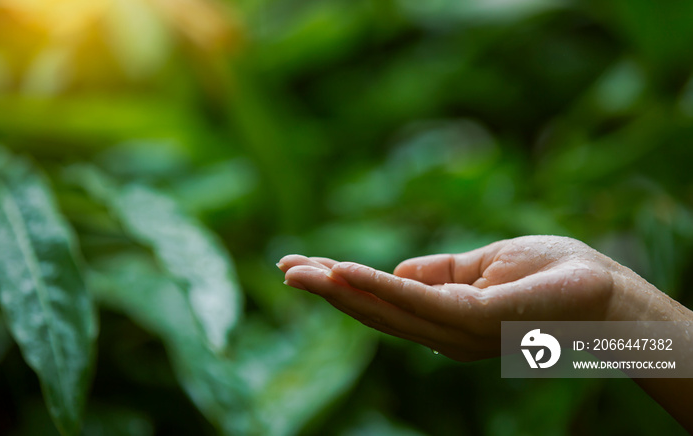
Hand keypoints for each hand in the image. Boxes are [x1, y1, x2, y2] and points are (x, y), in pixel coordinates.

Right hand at [278, 235, 615, 361]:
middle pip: (374, 311)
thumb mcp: (482, 265)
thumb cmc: (552, 275)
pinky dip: (377, 287)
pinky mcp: (476, 321)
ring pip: (386, 310)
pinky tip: (344, 273)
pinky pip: (417, 302)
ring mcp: (459, 331)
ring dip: (339, 289)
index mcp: (444, 318)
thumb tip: (395, 268)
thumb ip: (436, 272)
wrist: (610, 293)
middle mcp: (444, 333)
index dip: (341, 287)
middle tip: (283, 270)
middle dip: (327, 291)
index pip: (382, 302)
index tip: (300, 267)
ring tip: (298, 272)